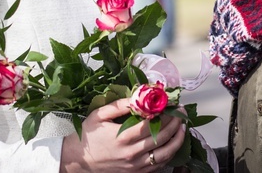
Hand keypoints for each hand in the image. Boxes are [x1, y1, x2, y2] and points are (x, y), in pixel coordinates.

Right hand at [60, 98, 185, 171]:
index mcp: (123, 137)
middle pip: (161, 137)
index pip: (152, 124)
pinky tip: (173, 142)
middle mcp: (132, 153)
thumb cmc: (89, 136)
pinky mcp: (137, 172)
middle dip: (175, 122)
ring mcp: (135, 165)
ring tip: (182, 127)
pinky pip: (159, 164)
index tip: (172, 104)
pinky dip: (169, 153)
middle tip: (181, 112)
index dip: (165, 113)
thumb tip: (139, 96)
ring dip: (177, 139)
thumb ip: (120, 105)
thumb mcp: (99, 115)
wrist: (79, 160)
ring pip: (164, 153)